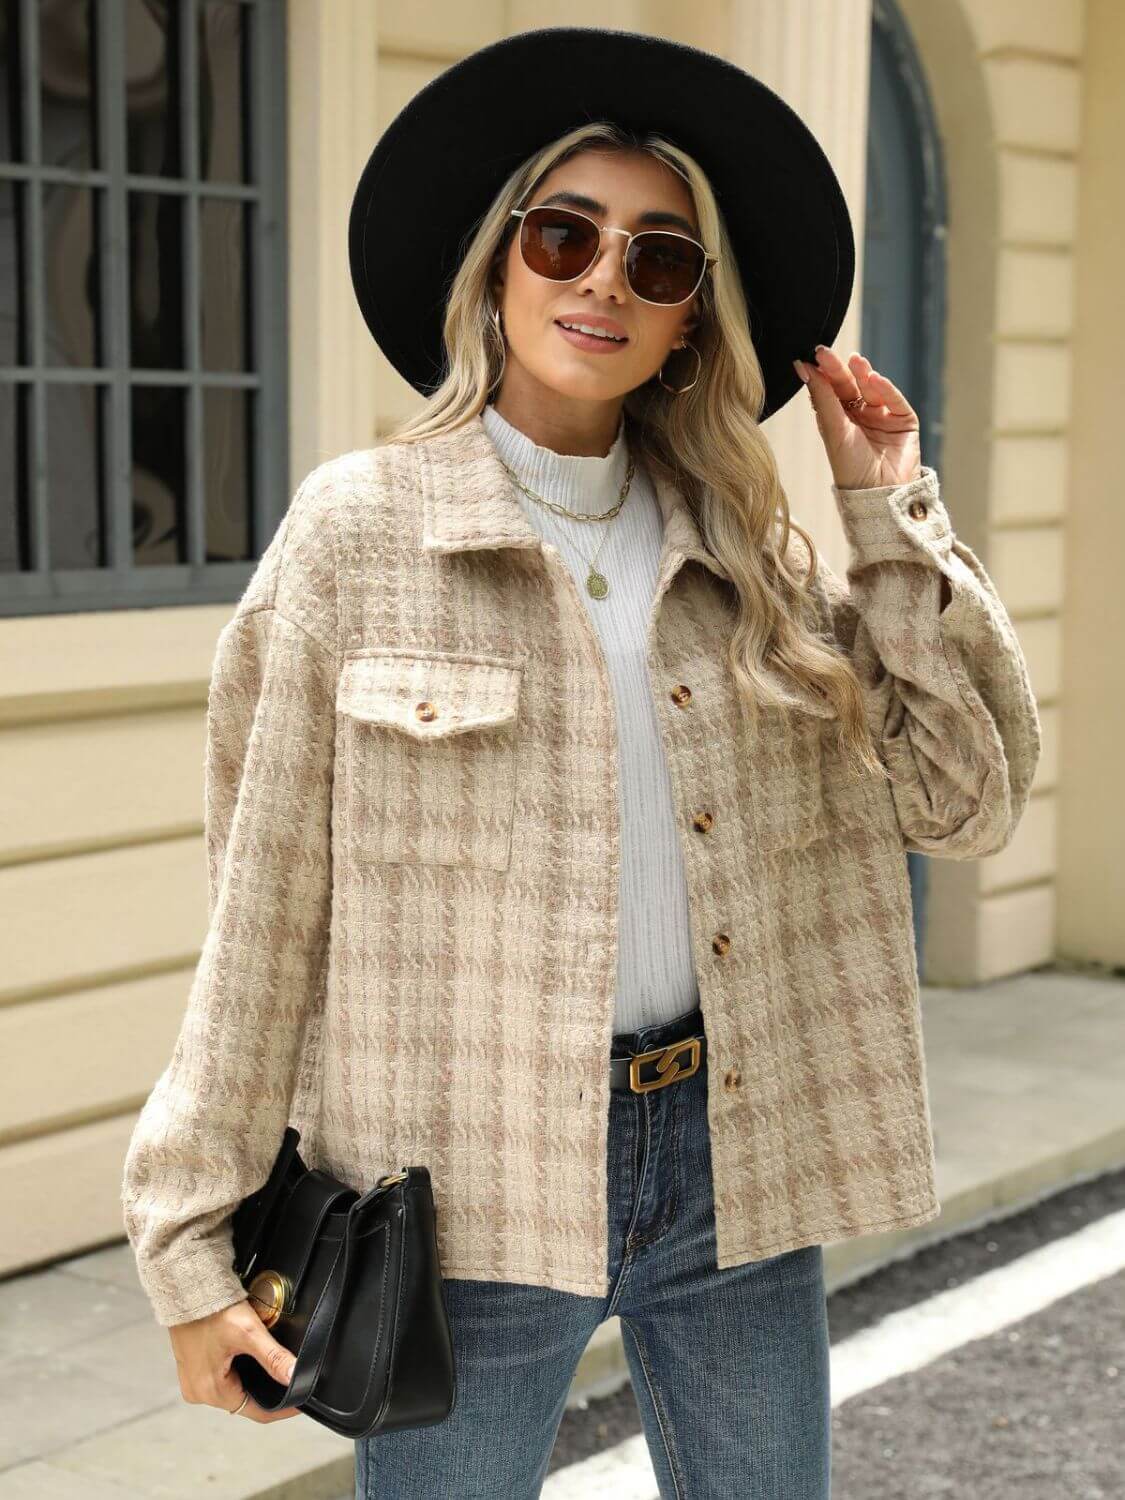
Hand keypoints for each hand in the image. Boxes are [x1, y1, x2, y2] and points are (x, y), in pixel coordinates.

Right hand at [168, 1297, 300, 1421]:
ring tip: (271, 1367)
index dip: (282, 1407)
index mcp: (211, 1391)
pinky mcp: (193, 1370)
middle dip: (268, 1392)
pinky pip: (222, 1380)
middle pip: (244, 1402)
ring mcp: (193, 1382)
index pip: (256, 1412)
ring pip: (234, 1391)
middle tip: (289, 1378)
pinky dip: (237, 1372)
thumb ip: (273, 1357)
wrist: (188, 1290)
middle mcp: (199, 1392)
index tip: (300, 1401)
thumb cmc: (212, 1310)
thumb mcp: (249, 1333)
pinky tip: (248, 1358)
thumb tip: (294, 1375)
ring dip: (252, 1381)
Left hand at [792, 345, 921, 490]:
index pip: (830, 391)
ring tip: (855, 361)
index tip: (810, 357)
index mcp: (839, 420)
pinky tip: (875, 379)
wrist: (879, 495)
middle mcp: (860, 416)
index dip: (822, 374)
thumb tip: (803, 367)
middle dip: (839, 369)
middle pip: (849, 386)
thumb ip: (822, 398)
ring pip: (873, 389)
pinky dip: (886, 389)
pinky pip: (895, 400)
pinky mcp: (904, 421)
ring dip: (863, 374)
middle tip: (826, 353)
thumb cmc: (851, 469)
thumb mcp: (834, 430)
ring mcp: (883, 417)